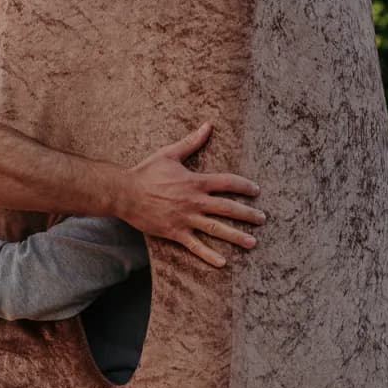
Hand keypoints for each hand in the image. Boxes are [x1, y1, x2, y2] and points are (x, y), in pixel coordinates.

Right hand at [120, 121, 264, 266]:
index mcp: (195, 181)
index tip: (256, 190)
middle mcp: (194, 201)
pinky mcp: (175, 232)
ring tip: (253, 242)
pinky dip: (209, 255)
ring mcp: (186, 218)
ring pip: (216, 229)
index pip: (227, 183)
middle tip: (263, 219)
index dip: (244, 186)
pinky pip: (195, 246)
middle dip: (248, 214)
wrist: (124, 193)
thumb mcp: (169, 154)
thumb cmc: (145, 172)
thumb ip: (191, 142)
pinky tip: (223, 262)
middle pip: (228, 208)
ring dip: (236, 236)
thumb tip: (208, 125)